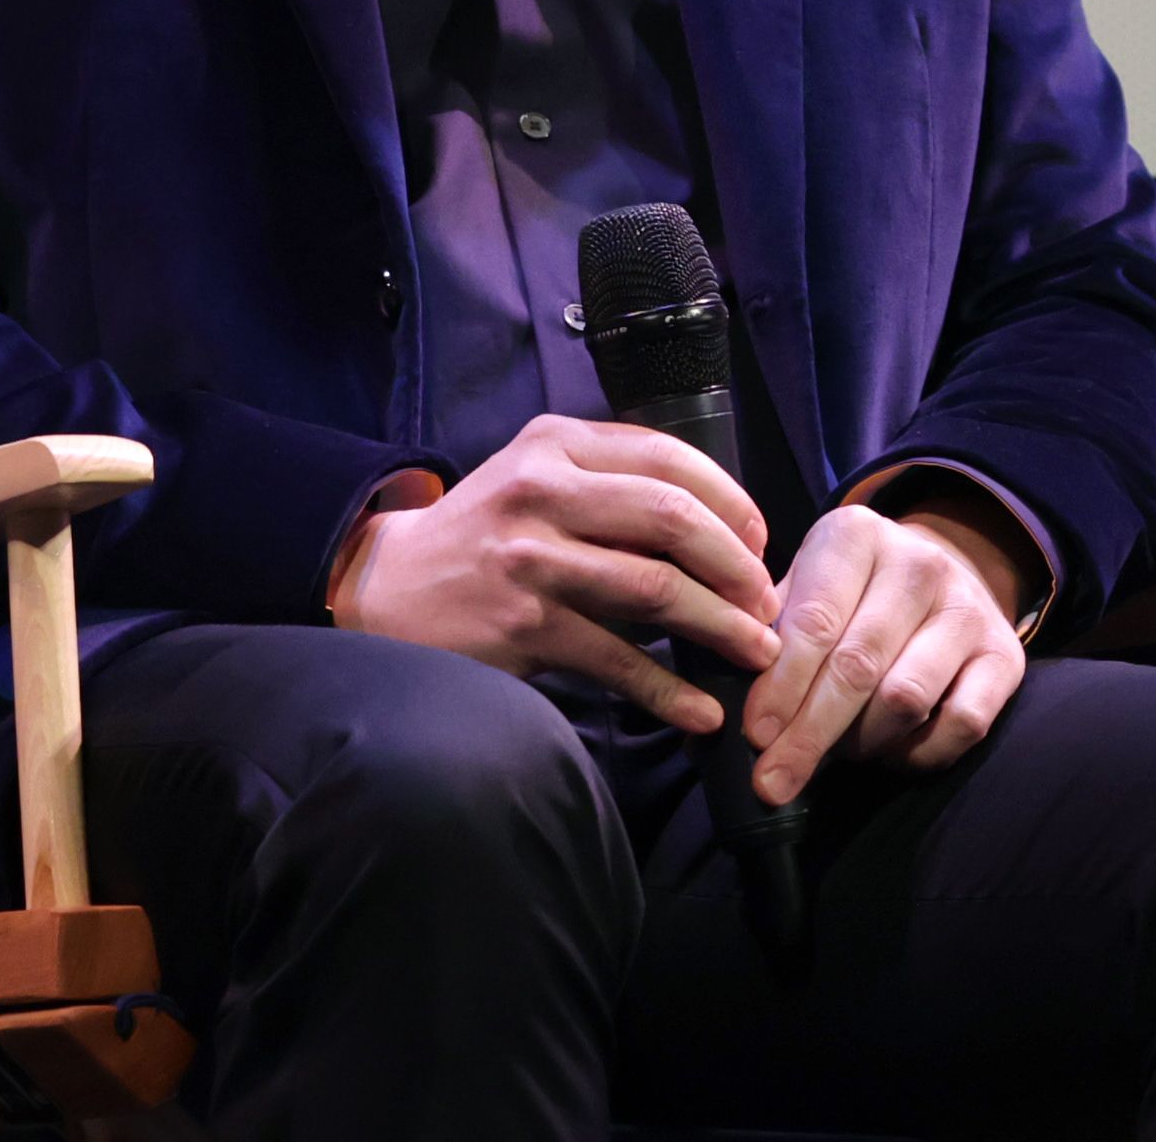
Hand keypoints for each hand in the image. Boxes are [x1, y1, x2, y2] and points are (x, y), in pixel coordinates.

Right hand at [328, 413, 783, 734]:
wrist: (389, 587)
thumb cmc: (484, 537)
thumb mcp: (534, 479)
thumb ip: (611, 483)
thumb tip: (723, 531)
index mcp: (552, 444)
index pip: (668, 456)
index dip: (731, 503)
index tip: (758, 544)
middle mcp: (540, 489)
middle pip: (674, 518)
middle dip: (738, 567)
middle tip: (766, 604)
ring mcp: (530, 557)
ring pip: (657, 589)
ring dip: (724, 628)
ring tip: (757, 654)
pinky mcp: (523, 622)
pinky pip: (619, 660)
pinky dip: (670, 692)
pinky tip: (699, 711)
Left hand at [737, 502, 1026, 800]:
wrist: (945, 567)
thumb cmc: (848, 589)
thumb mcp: (801, 584)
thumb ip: (759, 631)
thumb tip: (710, 706)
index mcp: (853, 535)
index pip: (812, 622)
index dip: (780, 684)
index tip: (753, 734)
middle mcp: (918, 564)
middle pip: (857, 666)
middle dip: (809, 731)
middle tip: (775, 779)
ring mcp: (969, 610)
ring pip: (906, 697)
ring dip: (859, 742)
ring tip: (828, 757)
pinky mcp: (1009, 657)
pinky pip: (962, 724)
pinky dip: (916, 752)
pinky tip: (884, 755)